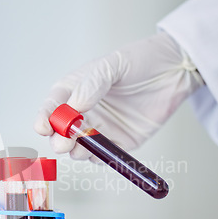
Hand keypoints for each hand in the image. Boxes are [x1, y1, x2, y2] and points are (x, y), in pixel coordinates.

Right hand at [34, 32, 203, 161]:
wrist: (174, 72)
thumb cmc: (140, 61)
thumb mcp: (112, 66)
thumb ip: (90, 86)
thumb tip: (73, 108)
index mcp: (75, 90)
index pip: (52, 107)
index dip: (45, 118)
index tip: (43, 128)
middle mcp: (83, 112)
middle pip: (60, 132)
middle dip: (59, 139)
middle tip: (64, 143)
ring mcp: (99, 128)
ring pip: (77, 148)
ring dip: (76, 151)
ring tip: (83, 146)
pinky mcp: (117, 142)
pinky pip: (101, 156)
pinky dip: (98, 157)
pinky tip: (103, 150)